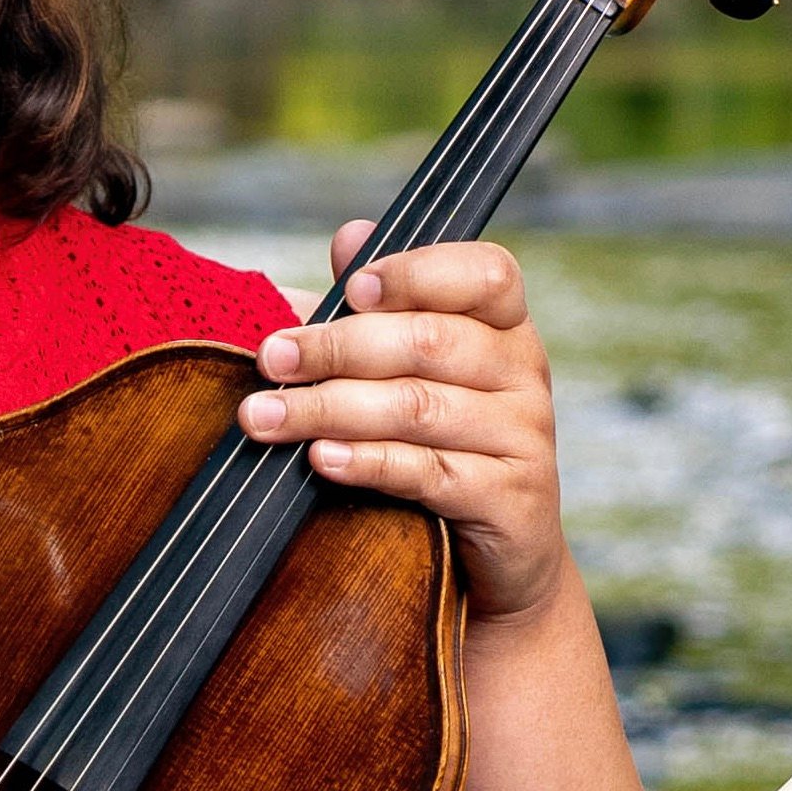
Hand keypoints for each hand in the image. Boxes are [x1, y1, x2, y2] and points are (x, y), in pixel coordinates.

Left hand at [237, 220, 566, 624]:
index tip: (348, 287)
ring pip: (418, 409)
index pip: (486, 274)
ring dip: (330, 409)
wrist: (500, 556)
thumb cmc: (441, 440)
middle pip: (429, 343)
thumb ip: (379, 307)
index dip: (417, 273)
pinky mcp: (510, 499)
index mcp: (506, 325)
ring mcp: (525, 437)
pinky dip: (369, 462)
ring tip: (266, 418)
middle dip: (336, 347)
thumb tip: (349, 235)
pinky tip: (321, 459)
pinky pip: (430, 472)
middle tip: (270, 359)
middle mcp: (525, 372)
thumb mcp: (412, 369)